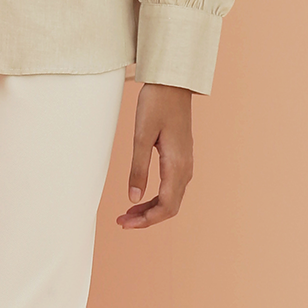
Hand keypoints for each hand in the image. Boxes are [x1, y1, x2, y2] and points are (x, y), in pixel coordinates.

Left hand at [116, 82, 192, 227]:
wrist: (172, 83)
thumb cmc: (156, 104)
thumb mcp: (141, 136)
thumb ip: (138, 168)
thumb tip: (133, 198)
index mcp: (177, 165)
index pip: (166, 206)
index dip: (146, 220)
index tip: (125, 224)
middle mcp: (185, 168)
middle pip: (170, 207)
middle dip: (146, 219)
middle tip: (121, 222)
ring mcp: (185, 163)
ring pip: (171, 198)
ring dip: (150, 209)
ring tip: (127, 213)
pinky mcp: (181, 157)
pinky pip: (171, 186)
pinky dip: (156, 197)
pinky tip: (140, 197)